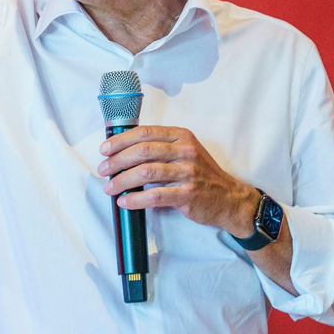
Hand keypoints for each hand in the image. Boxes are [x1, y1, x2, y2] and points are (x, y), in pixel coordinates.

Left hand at [97, 126, 258, 236]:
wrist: (230, 199)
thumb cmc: (201, 174)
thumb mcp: (185, 151)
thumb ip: (160, 147)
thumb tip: (122, 150)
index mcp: (181, 136)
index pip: (145, 133)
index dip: (121, 140)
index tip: (105, 149)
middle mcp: (185, 151)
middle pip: (142, 151)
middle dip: (117, 160)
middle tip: (103, 170)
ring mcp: (188, 172)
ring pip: (146, 173)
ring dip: (122, 180)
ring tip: (109, 187)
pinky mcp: (189, 194)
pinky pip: (155, 196)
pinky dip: (135, 199)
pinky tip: (125, 201)